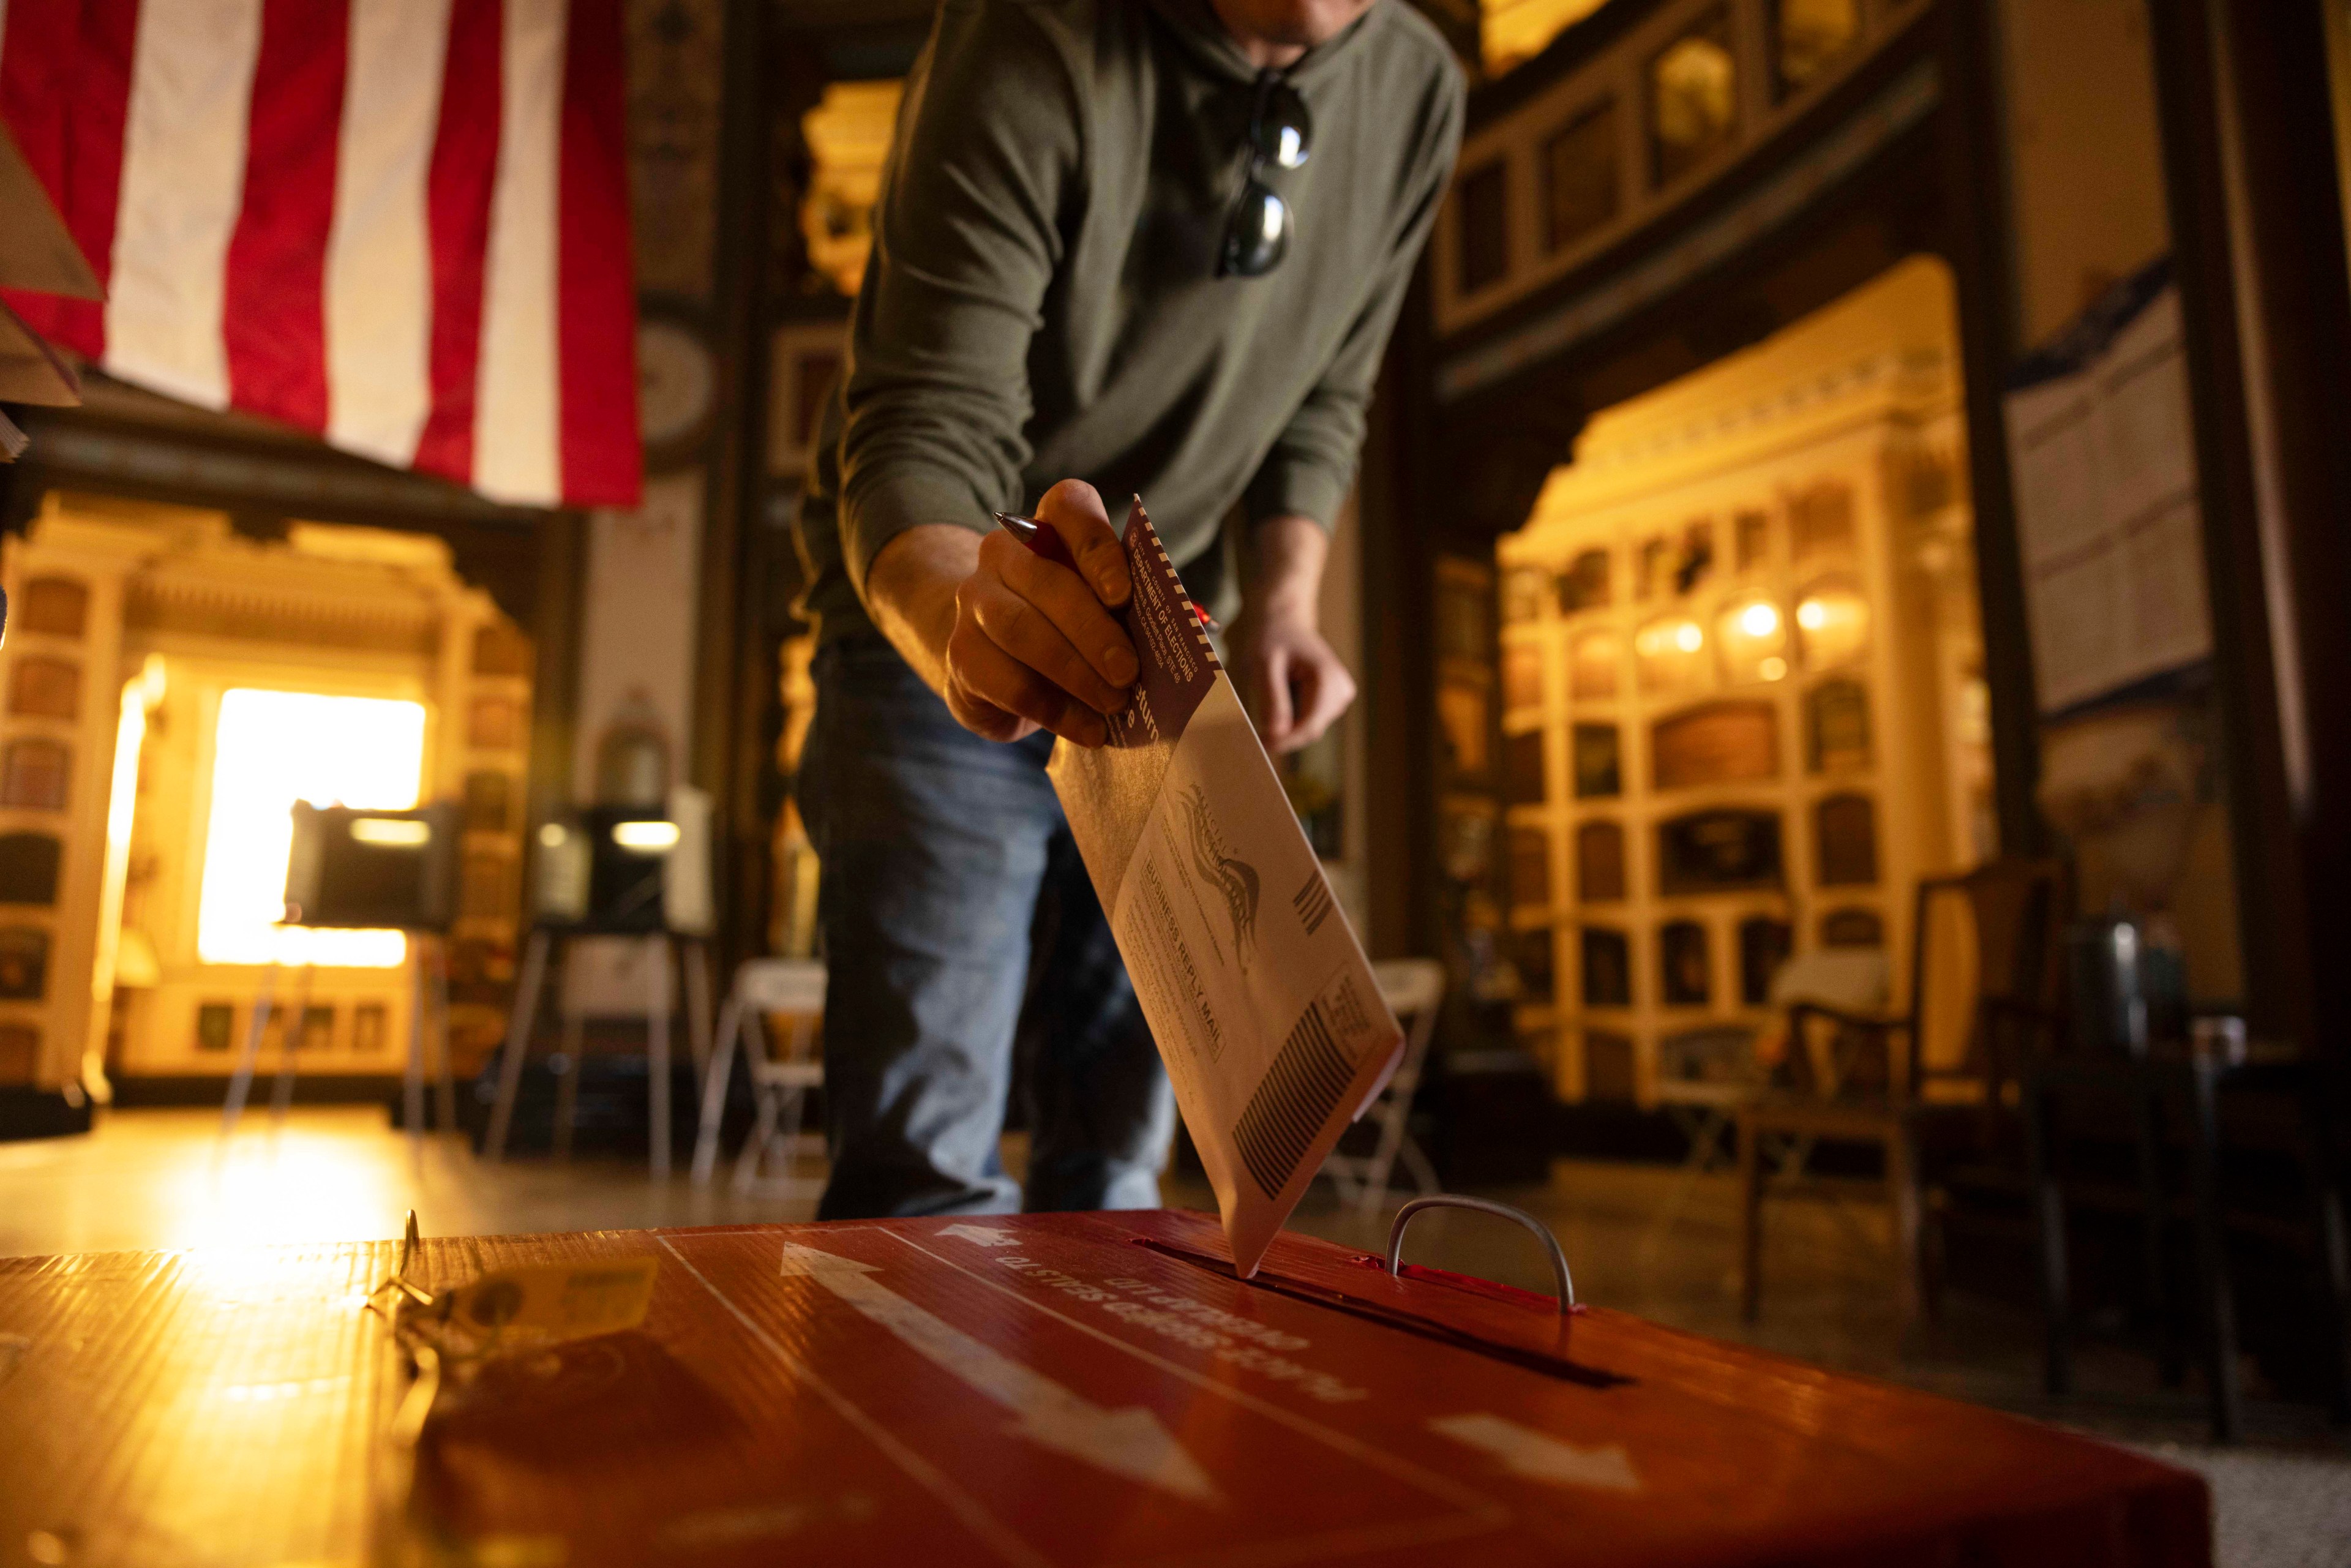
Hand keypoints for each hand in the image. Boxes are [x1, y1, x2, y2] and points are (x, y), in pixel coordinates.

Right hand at [865, 479, 1137, 746]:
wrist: (1001, 668)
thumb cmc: (1076, 632)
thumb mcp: (1111, 612)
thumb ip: (1142, 610)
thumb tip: (1191, 631)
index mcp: (1049, 527)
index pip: (1068, 508)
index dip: (1097, 548)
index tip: (1125, 595)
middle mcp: (1003, 553)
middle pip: (1046, 579)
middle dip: (1093, 630)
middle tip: (1129, 673)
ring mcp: (973, 600)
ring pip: (1020, 630)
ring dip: (1075, 672)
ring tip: (1115, 704)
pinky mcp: (961, 654)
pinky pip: (1007, 682)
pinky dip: (1055, 711)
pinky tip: (1089, 729)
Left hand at [1229, 513, 1354, 753]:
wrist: (1284, 620)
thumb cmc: (1271, 637)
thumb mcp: (1264, 665)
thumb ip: (1272, 700)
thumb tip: (1275, 738)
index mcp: (1328, 679)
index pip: (1309, 726)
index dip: (1285, 741)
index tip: (1260, 747)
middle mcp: (1341, 690)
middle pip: (1309, 730)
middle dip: (1284, 733)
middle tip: (1255, 728)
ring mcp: (1340, 696)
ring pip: (1309, 728)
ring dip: (1287, 723)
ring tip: (1272, 693)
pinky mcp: (1333, 700)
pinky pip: (1309, 720)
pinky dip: (1292, 716)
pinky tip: (1283, 693)